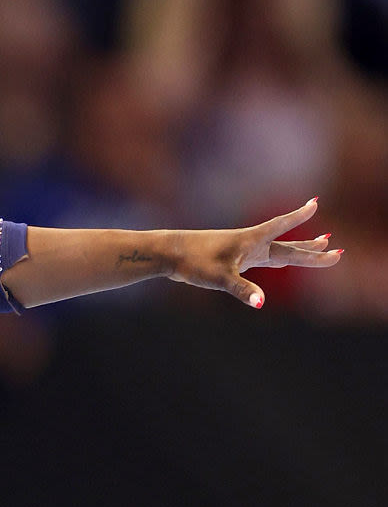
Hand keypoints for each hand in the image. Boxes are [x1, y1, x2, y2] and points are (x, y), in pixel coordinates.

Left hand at [167, 197, 342, 307]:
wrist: (168, 255)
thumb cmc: (193, 262)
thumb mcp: (219, 278)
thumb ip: (242, 290)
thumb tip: (261, 304)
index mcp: (250, 241)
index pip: (281, 226)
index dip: (298, 216)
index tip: (315, 203)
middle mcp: (250, 243)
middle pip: (289, 245)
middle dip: (312, 248)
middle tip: (338, 248)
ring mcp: (243, 251)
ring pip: (278, 249)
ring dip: (300, 248)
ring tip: (322, 241)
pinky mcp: (234, 258)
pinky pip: (264, 256)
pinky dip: (279, 255)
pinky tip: (281, 256)